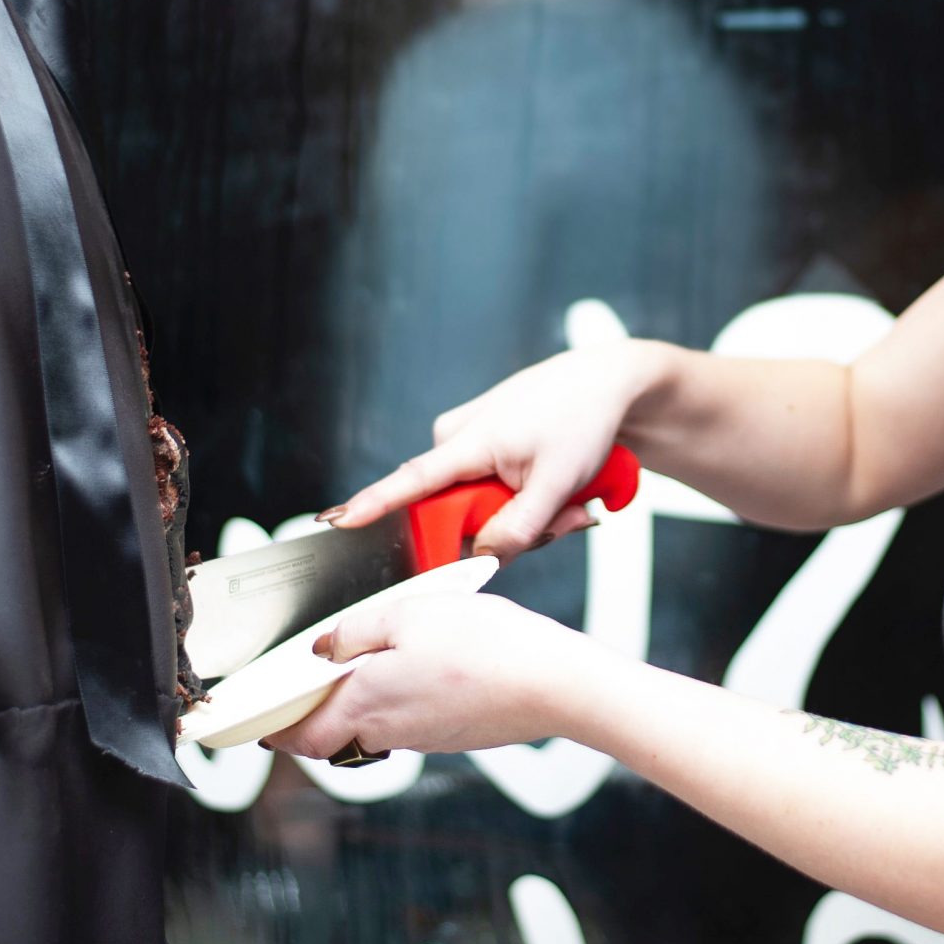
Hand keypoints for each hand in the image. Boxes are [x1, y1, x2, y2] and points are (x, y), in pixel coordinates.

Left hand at [262, 592, 596, 760]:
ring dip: (355, 708)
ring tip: (359, 669)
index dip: (274, 733)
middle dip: (309, 722)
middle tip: (297, 698)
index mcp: (368, 701)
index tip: (254, 729)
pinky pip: (409, 723)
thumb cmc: (486, 645)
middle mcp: (391, 729)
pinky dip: (396, 703)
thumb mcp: (409, 614)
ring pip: (371, 729)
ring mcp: (425, 737)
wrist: (554, 685)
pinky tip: (416, 670)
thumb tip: (323, 650)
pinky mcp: (453, 734)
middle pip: (333, 737)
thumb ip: (357, 632)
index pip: (302, 735)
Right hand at [325, 342, 658, 559]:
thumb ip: (518, 530)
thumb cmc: (583, 420)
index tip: (336, 522)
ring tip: (572, 499)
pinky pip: (491, 491)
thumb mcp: (558, 485)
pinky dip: (525, 499)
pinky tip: (559, 488)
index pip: (409, 482)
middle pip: (457, 513)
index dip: (371, 506)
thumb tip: (480, 559)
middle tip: (567, 518)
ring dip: (525, 515)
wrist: (607, 384)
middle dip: (509, 527)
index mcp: (466, 442)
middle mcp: (455, 438)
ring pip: (480, 507)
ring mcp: (467, 440)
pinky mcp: (482, 444)